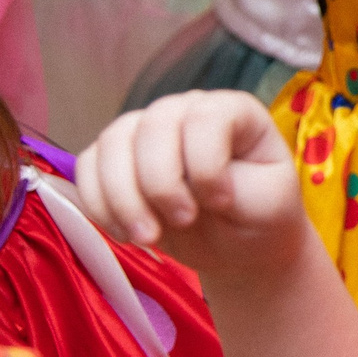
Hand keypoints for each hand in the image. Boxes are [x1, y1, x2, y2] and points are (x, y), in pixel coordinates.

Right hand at [77, 92, 312, 277]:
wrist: (237, 245)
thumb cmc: (260, 217)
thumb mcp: (270, 202)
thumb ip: (234, 183)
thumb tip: (186, 178)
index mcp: (232, 112)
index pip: (205, 118)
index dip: (206, 164)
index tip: (221, 203)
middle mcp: (185, 111)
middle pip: (152, 126)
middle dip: (161, 184)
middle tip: (184, 222)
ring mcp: (146, 131)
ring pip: (112, 144)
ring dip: (123, 199)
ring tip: (148, 238)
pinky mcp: (116, 160)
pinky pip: (87, 168)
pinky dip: (99, 205)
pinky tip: (126, 234)